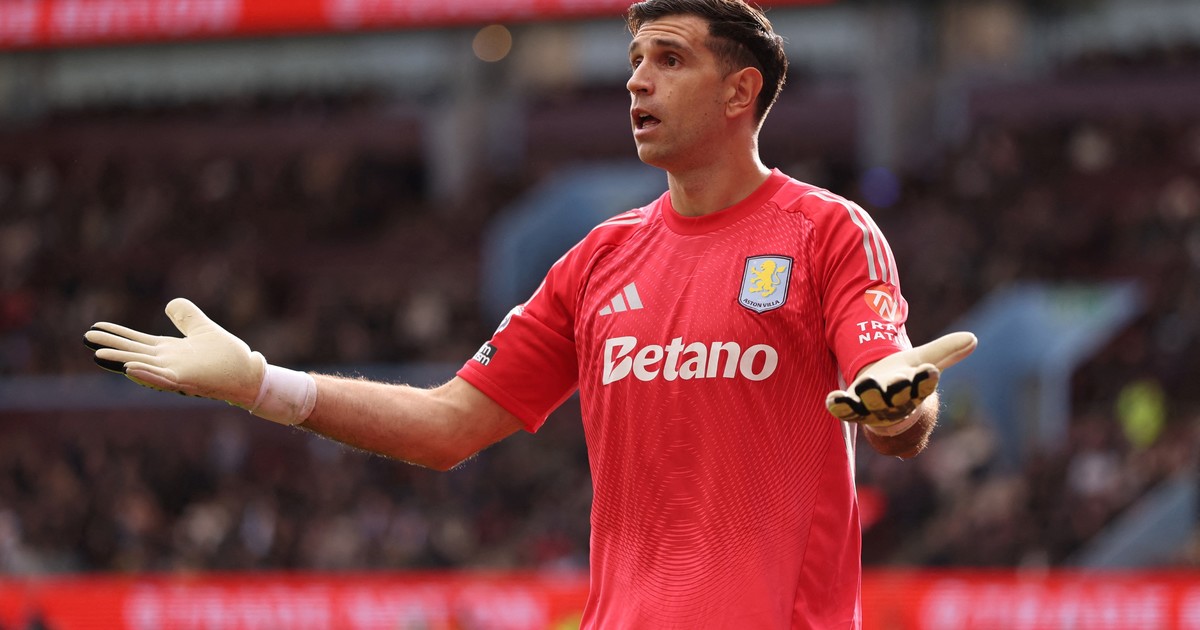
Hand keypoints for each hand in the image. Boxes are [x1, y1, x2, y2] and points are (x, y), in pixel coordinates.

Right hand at [83, 298, 264, 407]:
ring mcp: (176, 374)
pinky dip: (147, 375)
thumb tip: (170, 304)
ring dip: (122, 361)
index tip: (94, 327)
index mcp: (169, 351)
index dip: (117, 335)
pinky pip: (164, 380)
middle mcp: (168, 363)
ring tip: (99, 354)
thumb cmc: (227, 356)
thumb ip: (186, 316)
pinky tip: (130, 369)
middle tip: (85, 338)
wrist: (249, 373)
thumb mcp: (203, 329)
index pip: (137, 342)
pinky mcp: (188, 382)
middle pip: (133, 353)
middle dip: (110, 346)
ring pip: (143, 367)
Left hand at [825, 331, 976, 428]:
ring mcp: (873, 406)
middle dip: (899, 389)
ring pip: (872, 403)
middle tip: (900, 381)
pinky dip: (839, 406)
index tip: (930, 372)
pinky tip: (831, 399)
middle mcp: (896, 400)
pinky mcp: (853, 407)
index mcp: (915, 388)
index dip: (926, 379)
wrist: (884, 406)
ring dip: (869, 396)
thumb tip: (973, 337)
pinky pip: (846, 409)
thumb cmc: (905, 380)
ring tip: (866, 385)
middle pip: (900, 396)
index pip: (924, 384)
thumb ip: (945, 350)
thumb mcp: (923, 360)